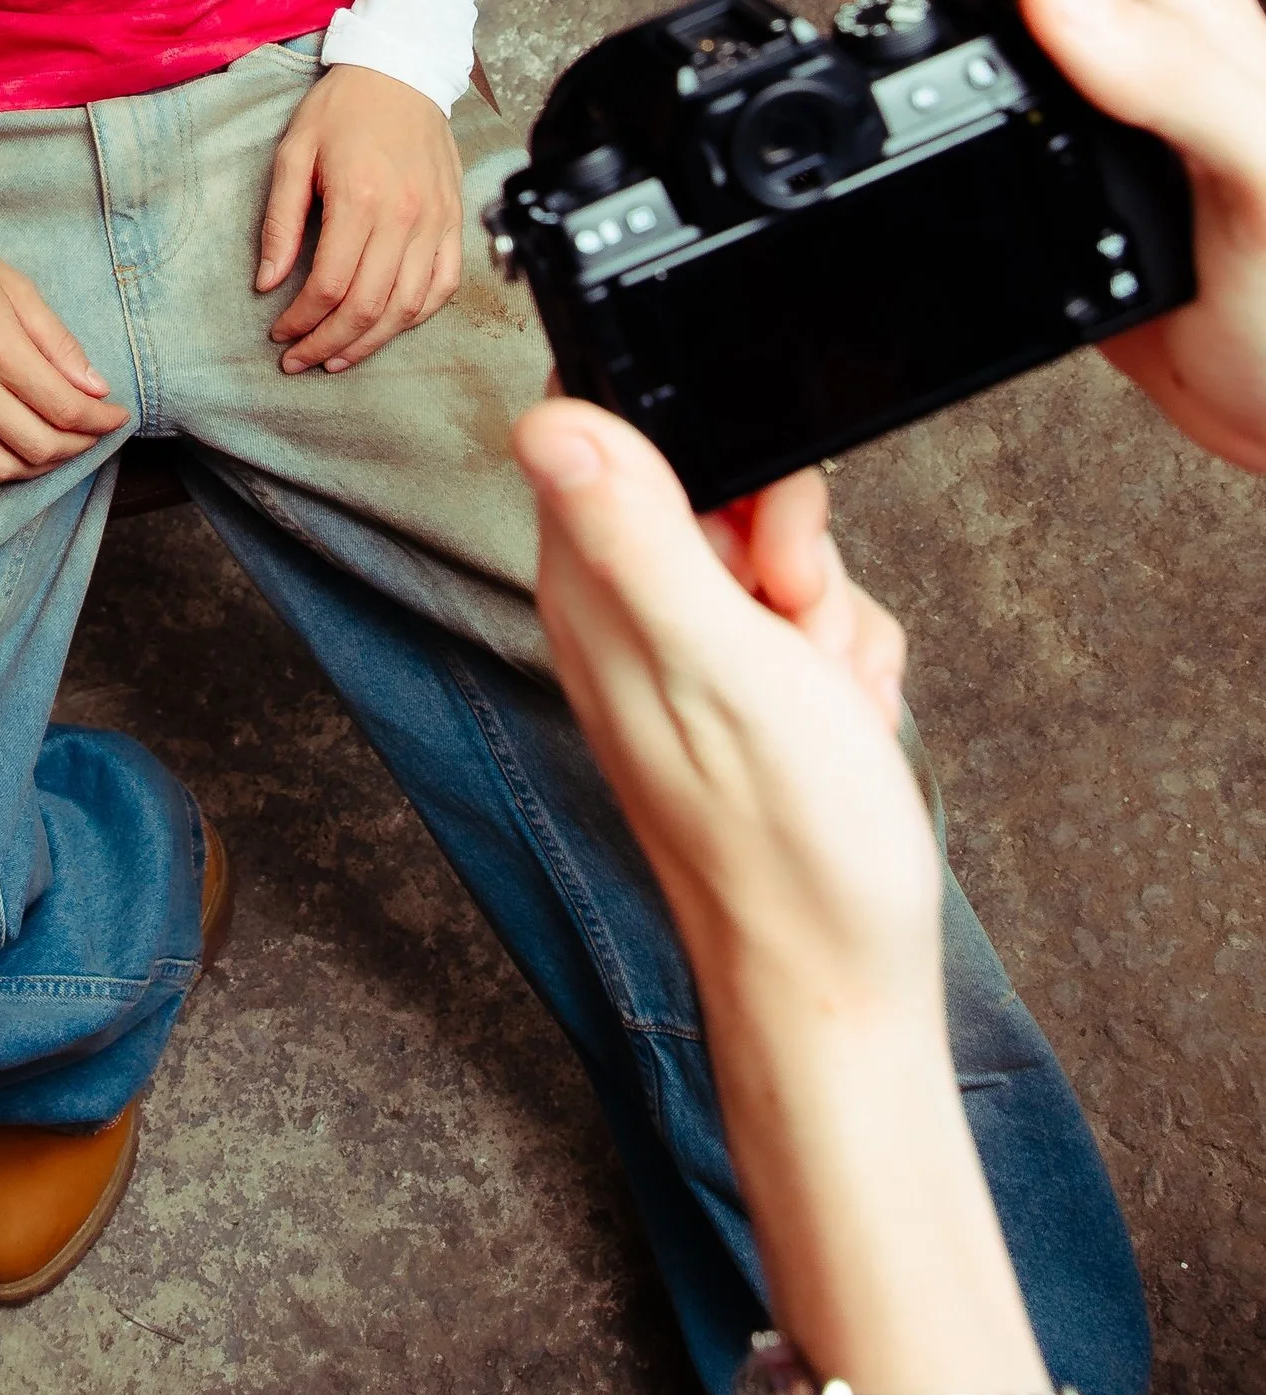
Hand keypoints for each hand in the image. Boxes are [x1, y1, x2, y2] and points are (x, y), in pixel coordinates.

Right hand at [0, 210, 125, 482]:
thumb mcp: (14, 286)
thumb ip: (57, 341)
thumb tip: (95, 387)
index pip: (65, 407)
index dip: (101, 421)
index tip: (116, 416)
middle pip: (37, 445)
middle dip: (78, 447)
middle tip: (90, 433)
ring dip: (37, 466)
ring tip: (54, 446)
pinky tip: (4, 449)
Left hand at [259, 63, 460, 373]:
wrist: (402, 70)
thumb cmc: (343, 108)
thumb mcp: (293, 154)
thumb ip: (280, 222)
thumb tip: (267, 281)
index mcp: (361, 199)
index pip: (330, 286)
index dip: (302, 321)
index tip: (279, 334)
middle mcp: (405, 216)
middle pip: (369, 306)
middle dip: (329, 344)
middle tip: (300, 360)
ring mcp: (437, 221)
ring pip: (408, 307)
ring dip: (371, 342)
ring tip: (338, 358)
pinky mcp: (455, 221)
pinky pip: (444, 286)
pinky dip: (416, 316)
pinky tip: (388, 328)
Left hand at [513, 397, 933, 1049]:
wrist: (840, 975)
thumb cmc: (781, 838)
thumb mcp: (714, 658)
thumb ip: (635, 532)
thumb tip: (544, 419)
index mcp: (592, 589)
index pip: (617, 432)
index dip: (710, 454)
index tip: (755, 532)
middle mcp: (627, 612)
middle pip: (725, 487)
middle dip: (794, 547)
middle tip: (796, 628)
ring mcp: (690, 653)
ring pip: (785, 553)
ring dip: (832, 613)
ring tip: (821, 694)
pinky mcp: (750, 689)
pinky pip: (821, 618)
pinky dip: (851, 663)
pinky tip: (844, 721)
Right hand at [845, 0, 1265, 472]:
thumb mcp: (1262, 169)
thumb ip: (1172, 73)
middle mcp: (1104, 9)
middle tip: (878, 25)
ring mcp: (1056, 80)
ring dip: (877, 20)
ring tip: (878, 81)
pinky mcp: (1019, 153)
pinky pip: (926, 91)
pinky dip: (885, 102)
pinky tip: (894, 147)